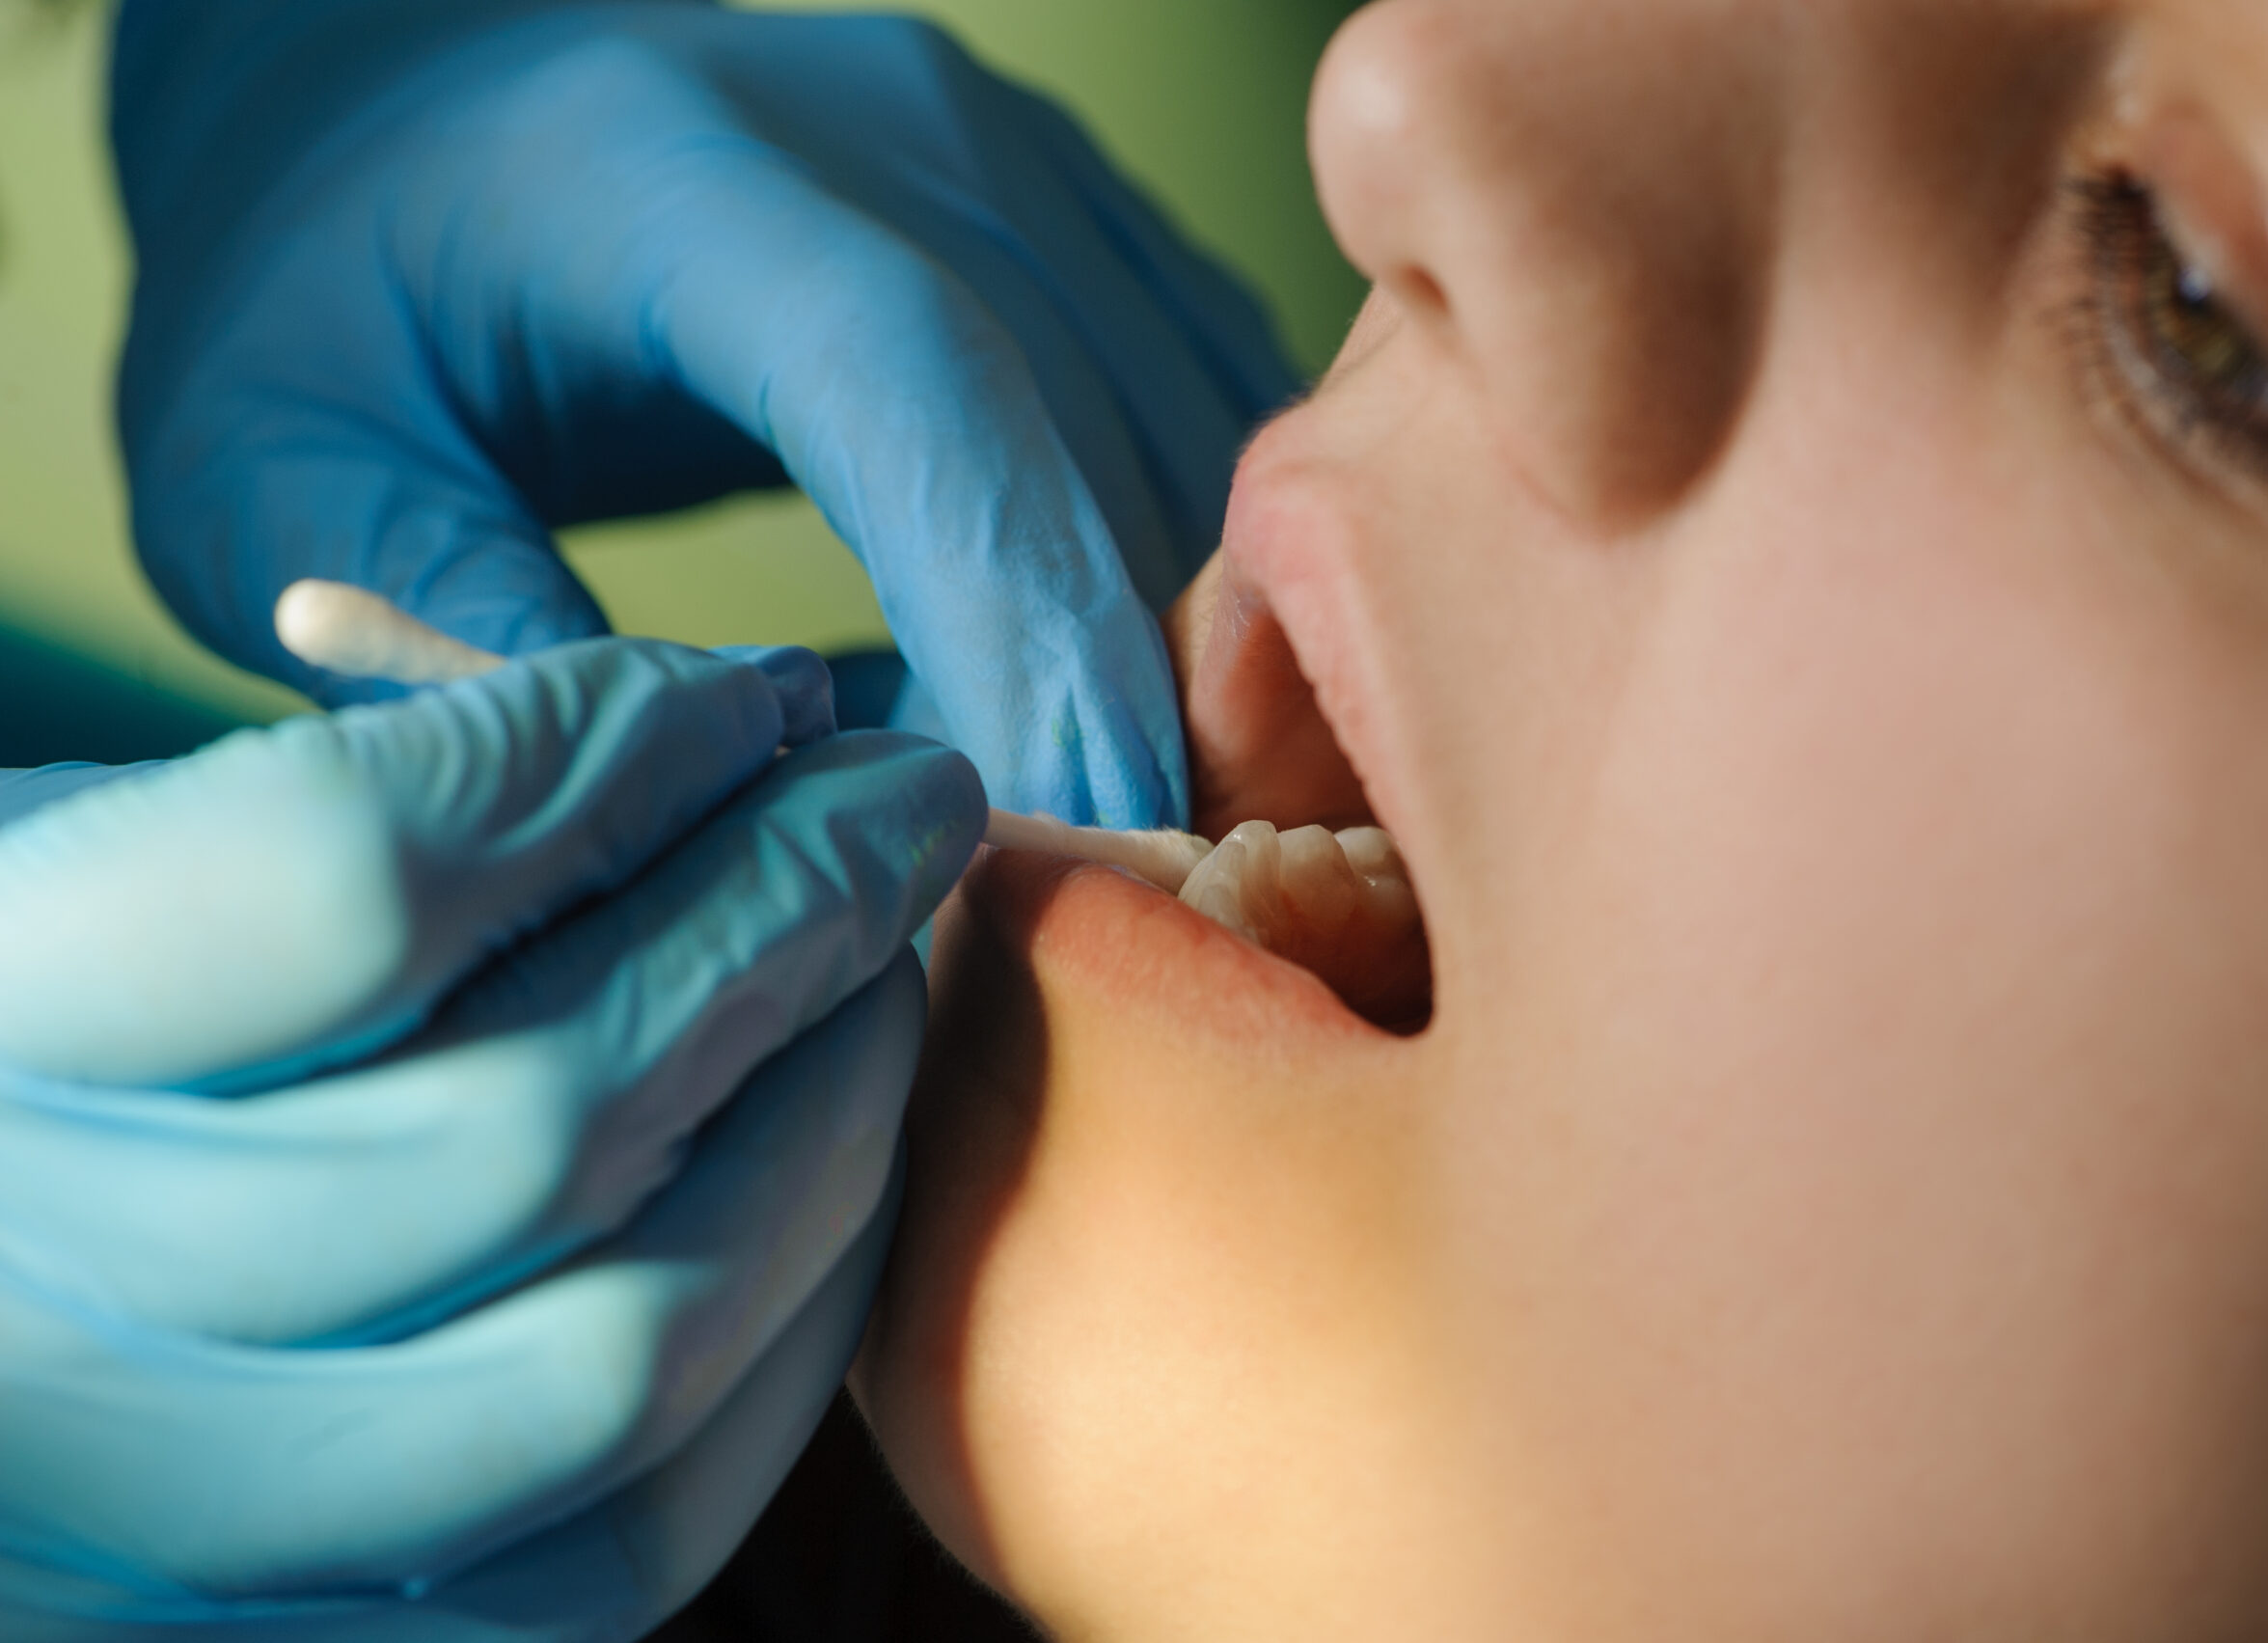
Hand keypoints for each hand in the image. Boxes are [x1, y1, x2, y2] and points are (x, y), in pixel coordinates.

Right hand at [0, 640, 983, 1635]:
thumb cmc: (51, 1029)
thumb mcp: (100, 856)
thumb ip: (374, 783)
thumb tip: (750, 715)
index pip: (349, 881)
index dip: (606, 759)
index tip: (740, 695)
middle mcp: (39, 1347)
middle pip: (531, 1124)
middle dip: (782, 920)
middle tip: (899, 798)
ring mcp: (182, 1545)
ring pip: (622, 1353)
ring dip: (824, 1121)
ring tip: (876, 974)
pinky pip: (641, 1528)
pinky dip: (786, 1321)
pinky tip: (824, 1165)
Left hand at [114, 0, 1298, 830]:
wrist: (406, 83)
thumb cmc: (326, 276)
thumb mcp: (285, 468)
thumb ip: (464, 638)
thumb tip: (720, 826)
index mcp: (683, 177)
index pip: (922, 388)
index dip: (1024, 626)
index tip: (1070, 846)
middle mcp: (902, 139)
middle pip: (1094, 441)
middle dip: (1110, 700)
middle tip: (1054, 914)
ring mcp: (1015, 163)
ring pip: (1187, 445)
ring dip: (1157, 652)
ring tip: (1053, 820)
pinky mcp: (1076, 212)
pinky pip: (1200, 416)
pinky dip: (1169, 574)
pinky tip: (1080, 688)